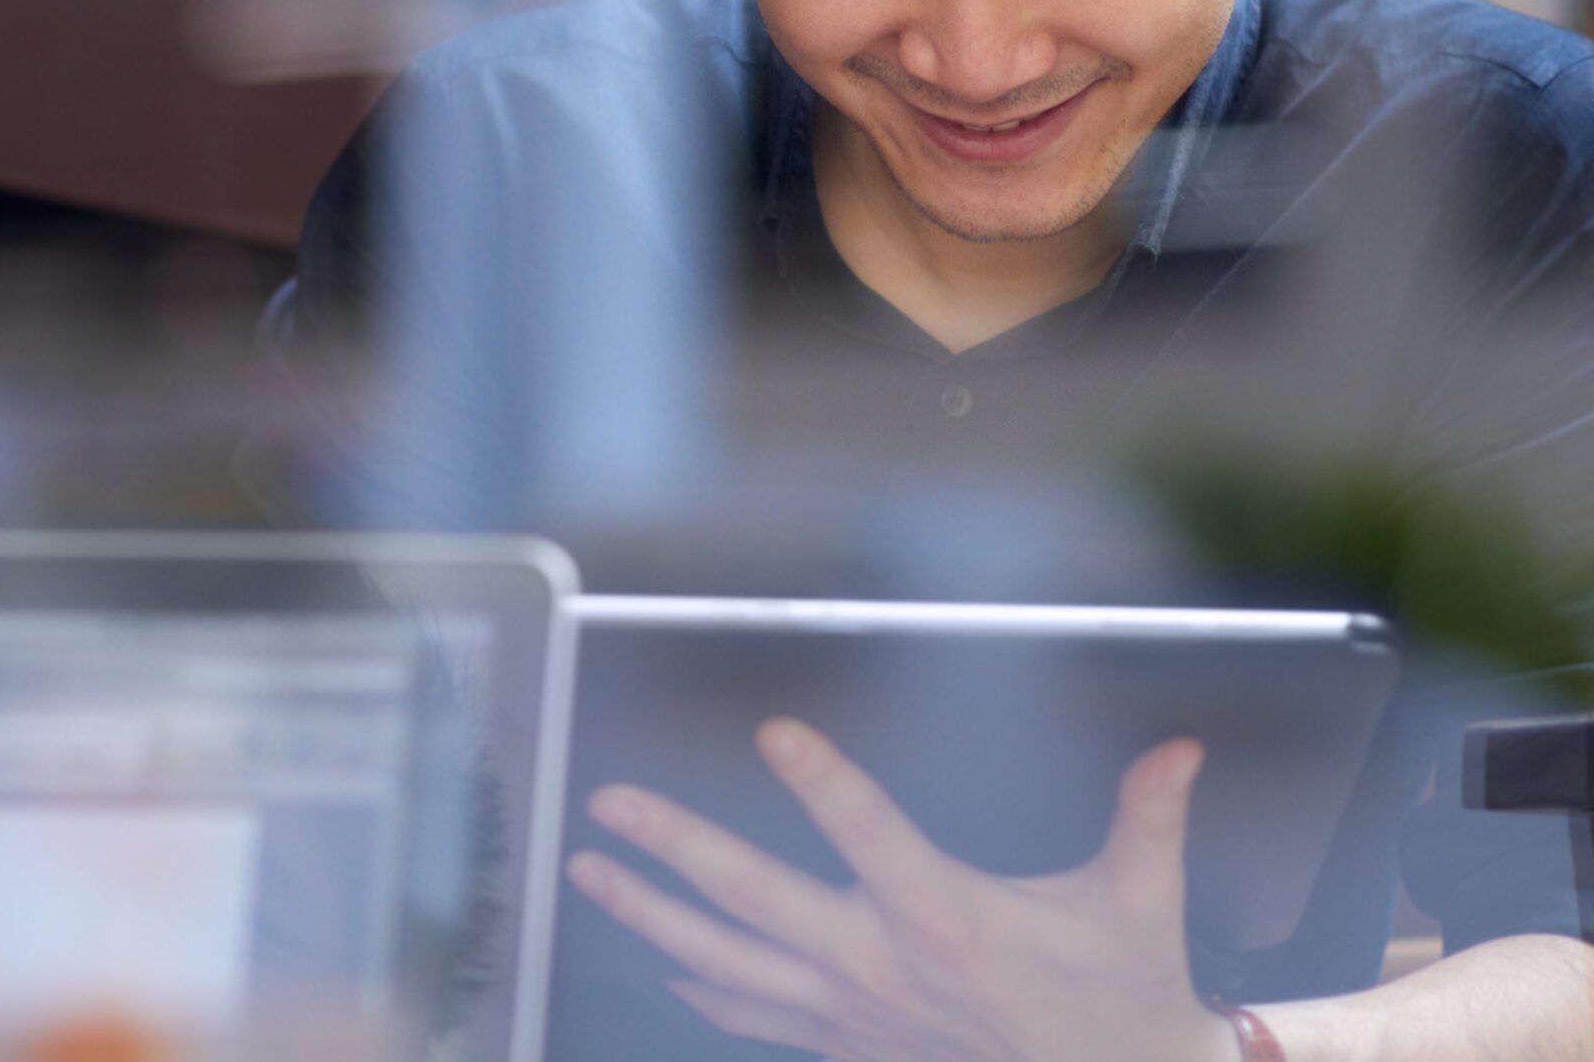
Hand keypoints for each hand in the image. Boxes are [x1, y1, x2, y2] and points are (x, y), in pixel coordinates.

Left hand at [566, 721, 1236, 1061]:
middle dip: (674, 849)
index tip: (772, 732)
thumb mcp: (1142, 901)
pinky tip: (662, 958)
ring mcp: (852, 1011)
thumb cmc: (1125, 987)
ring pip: (727, 961)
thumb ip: (1148, 818)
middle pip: (755, 898)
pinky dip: (700, 987)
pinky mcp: (847, 1042)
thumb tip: (1178, 746)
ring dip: (650, 915)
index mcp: (947, 915)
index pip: (869, 832)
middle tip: (609, 804)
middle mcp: (881, 964)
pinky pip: (753, 1016)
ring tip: (586, 871)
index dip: (822, 781)